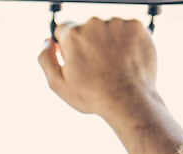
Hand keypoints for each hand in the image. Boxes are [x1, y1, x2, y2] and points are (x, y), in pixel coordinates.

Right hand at [38, 18, 162, 125]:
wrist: (129, 100)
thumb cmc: (92, 95)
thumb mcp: (57, 84)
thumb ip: (45, 59)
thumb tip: (47, 42)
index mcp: (74, 34)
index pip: (64, 29)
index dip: (67, 45)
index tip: (76, 58)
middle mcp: (95, 23)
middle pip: (87, 28)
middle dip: (88, 43)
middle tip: (95, 66)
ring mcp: (118, 24)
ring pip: (108, 28)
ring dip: (108, 41)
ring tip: (112, 65)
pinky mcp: (137, 27)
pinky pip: (127, 30)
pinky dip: (126, 41)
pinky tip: (125, 59)